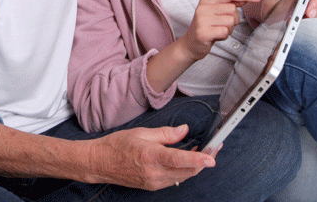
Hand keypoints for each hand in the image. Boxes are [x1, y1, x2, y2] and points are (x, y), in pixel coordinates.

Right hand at [85, 125, 216, 189]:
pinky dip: (184, 171)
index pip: (179, 159)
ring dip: (195, 166)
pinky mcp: (154, 186)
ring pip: (183, 176)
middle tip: (214, 148)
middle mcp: (154, 172)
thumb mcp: (142, 133)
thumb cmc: (118, 146)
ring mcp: (154, 182)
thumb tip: (184, 130)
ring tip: (203, 152)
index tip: (212, 157)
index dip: (198, 159)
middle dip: (204, 160)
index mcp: (150, 156)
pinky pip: (175, 179)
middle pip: (187, 170)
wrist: (101, 163)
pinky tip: (186, 161)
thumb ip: (166, 134)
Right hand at [182, 0, 259, 59]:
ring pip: (230, 21)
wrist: (191, 45)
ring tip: (217, 31)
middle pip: (232, 9)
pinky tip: (215, 37)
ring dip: (228, 29)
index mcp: (207, 0)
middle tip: (221, 25)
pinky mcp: (203, 32)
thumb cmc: (207, 28)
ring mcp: (202, 20)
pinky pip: (225, 32)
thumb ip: (228, 5)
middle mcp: (203, 8)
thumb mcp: (216, 13)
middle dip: (233, 19)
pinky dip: (224, 36)